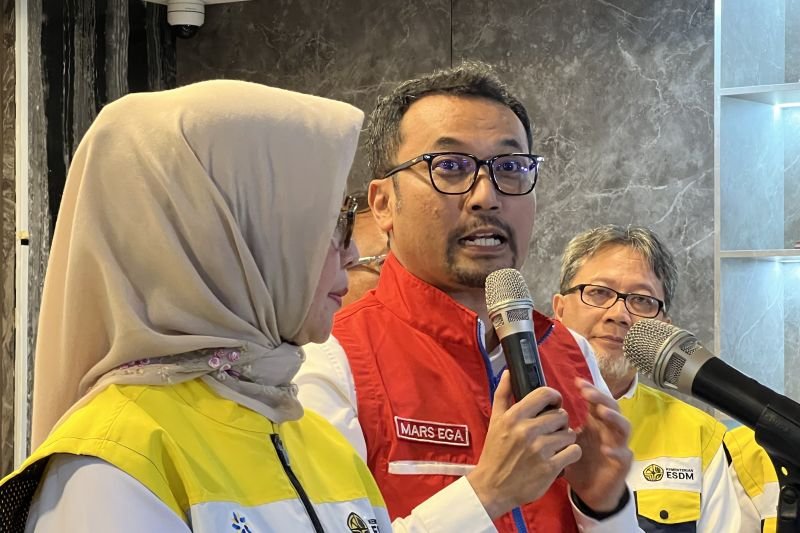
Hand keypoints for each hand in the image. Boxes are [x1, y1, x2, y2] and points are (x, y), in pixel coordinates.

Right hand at [466, 371, 581, 518]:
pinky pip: (574, 451)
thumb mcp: (495, 421)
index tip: (553, 404)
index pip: (545, 394)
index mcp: (514, 416)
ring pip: (569, 433)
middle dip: (559, 422)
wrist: (492, 487)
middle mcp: (526, 431)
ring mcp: (539, 450)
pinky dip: (570, 454)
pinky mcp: (549, 468)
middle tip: (551, 431)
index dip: (554, 397)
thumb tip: (508, 372)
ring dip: (565, 439)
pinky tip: (560, 456)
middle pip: (561, 415)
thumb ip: (503, 394)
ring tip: (554, 445)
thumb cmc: (495, 453)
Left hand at [564, 378, 631, 512]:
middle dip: (601, 397)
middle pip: (612, 407)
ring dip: (614, 418)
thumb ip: (559, 424)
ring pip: (624, 426)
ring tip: (601, 412)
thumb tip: (541, 405)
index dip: (590, 390)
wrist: (590, 491)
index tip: (577, 382)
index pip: (596, 400)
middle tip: (587, 392)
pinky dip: (616, 450)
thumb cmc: (578, 462)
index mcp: (595, 423)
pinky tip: (606, 449)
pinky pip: (624, 455)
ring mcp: (618, 445)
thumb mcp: (567, 440)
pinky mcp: (622, 464)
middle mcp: (609, 430)